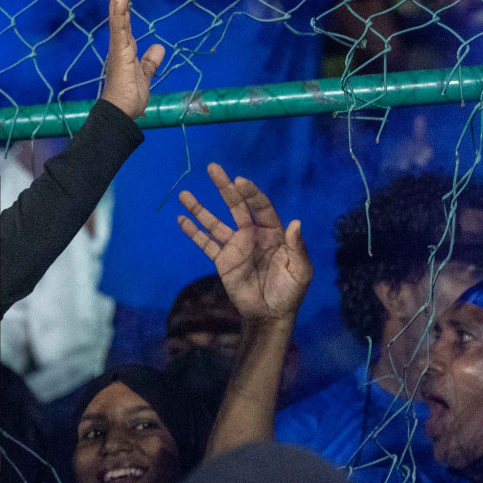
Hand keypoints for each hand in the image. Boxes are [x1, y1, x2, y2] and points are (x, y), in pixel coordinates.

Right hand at [99, 0, 165, 120]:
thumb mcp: (145, 75)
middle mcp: (119, 44)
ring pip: (118, 13)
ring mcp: (118, 46)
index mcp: (125, 48)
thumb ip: (150, 61)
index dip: (125, 0)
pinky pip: (118, 26)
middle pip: (120, 10)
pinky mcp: (119, 51)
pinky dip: (119, 10)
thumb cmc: (128, 99)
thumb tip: (159, 47)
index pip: (125, 18)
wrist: (120, 114)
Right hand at [178, 162, 311, 323]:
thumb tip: (295, 222)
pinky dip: (193, 232)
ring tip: (184, 195)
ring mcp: (235, 246)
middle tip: (213, 168)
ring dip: (200, 208)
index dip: (251, 194)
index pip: (261, 207)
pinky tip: (181, 220)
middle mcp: (253, 234)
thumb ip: (297, 247)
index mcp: (274, 232)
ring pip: (215, 222)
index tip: (240, 182)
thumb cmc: (290, 292)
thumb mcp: (301, 271)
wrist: (270, 314)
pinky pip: (205, 243)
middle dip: (225, 188)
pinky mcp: (222, 260)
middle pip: (236, 206)